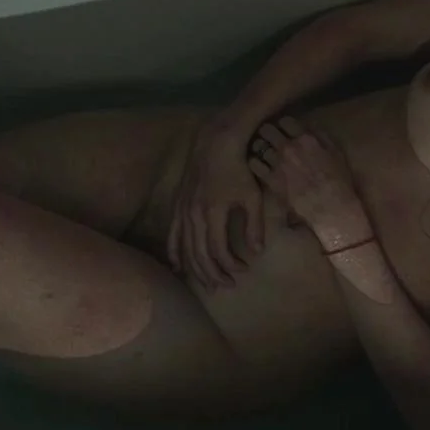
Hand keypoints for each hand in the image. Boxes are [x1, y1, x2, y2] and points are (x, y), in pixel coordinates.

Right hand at [166, 120, 266, 288]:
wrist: (215, 143)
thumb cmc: (238, 168)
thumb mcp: (252, 196)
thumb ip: (254, 225)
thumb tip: (256, 252)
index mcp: (213, 213)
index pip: (218, 250)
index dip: (230, 265)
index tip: (243, 270)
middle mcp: (193, 215)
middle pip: (199, 254)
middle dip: (213, 274)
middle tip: (226, 286)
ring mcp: (182, 211)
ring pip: (185, 248)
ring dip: (196, 269)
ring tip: (207, 284)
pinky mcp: (178, 206)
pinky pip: (173, 235)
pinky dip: (175, 252)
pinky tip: (177, 267)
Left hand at [246, 117, 372, 248]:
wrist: (331, 207)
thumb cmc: (338, 180)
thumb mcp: (335, 152)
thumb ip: (320, 136)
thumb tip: (307, 126)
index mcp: (306, 138)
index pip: (285, 120)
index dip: (283, 125)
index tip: (284, 130)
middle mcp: (289, 147)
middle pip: (266, 129)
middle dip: (267, 132)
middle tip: (270, 139)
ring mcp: (278, 163)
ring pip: (257, 145)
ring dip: (260, 147)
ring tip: (262, 152)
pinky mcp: (271, 179)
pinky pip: (254, 164)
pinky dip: (255, 162)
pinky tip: (259, 165)